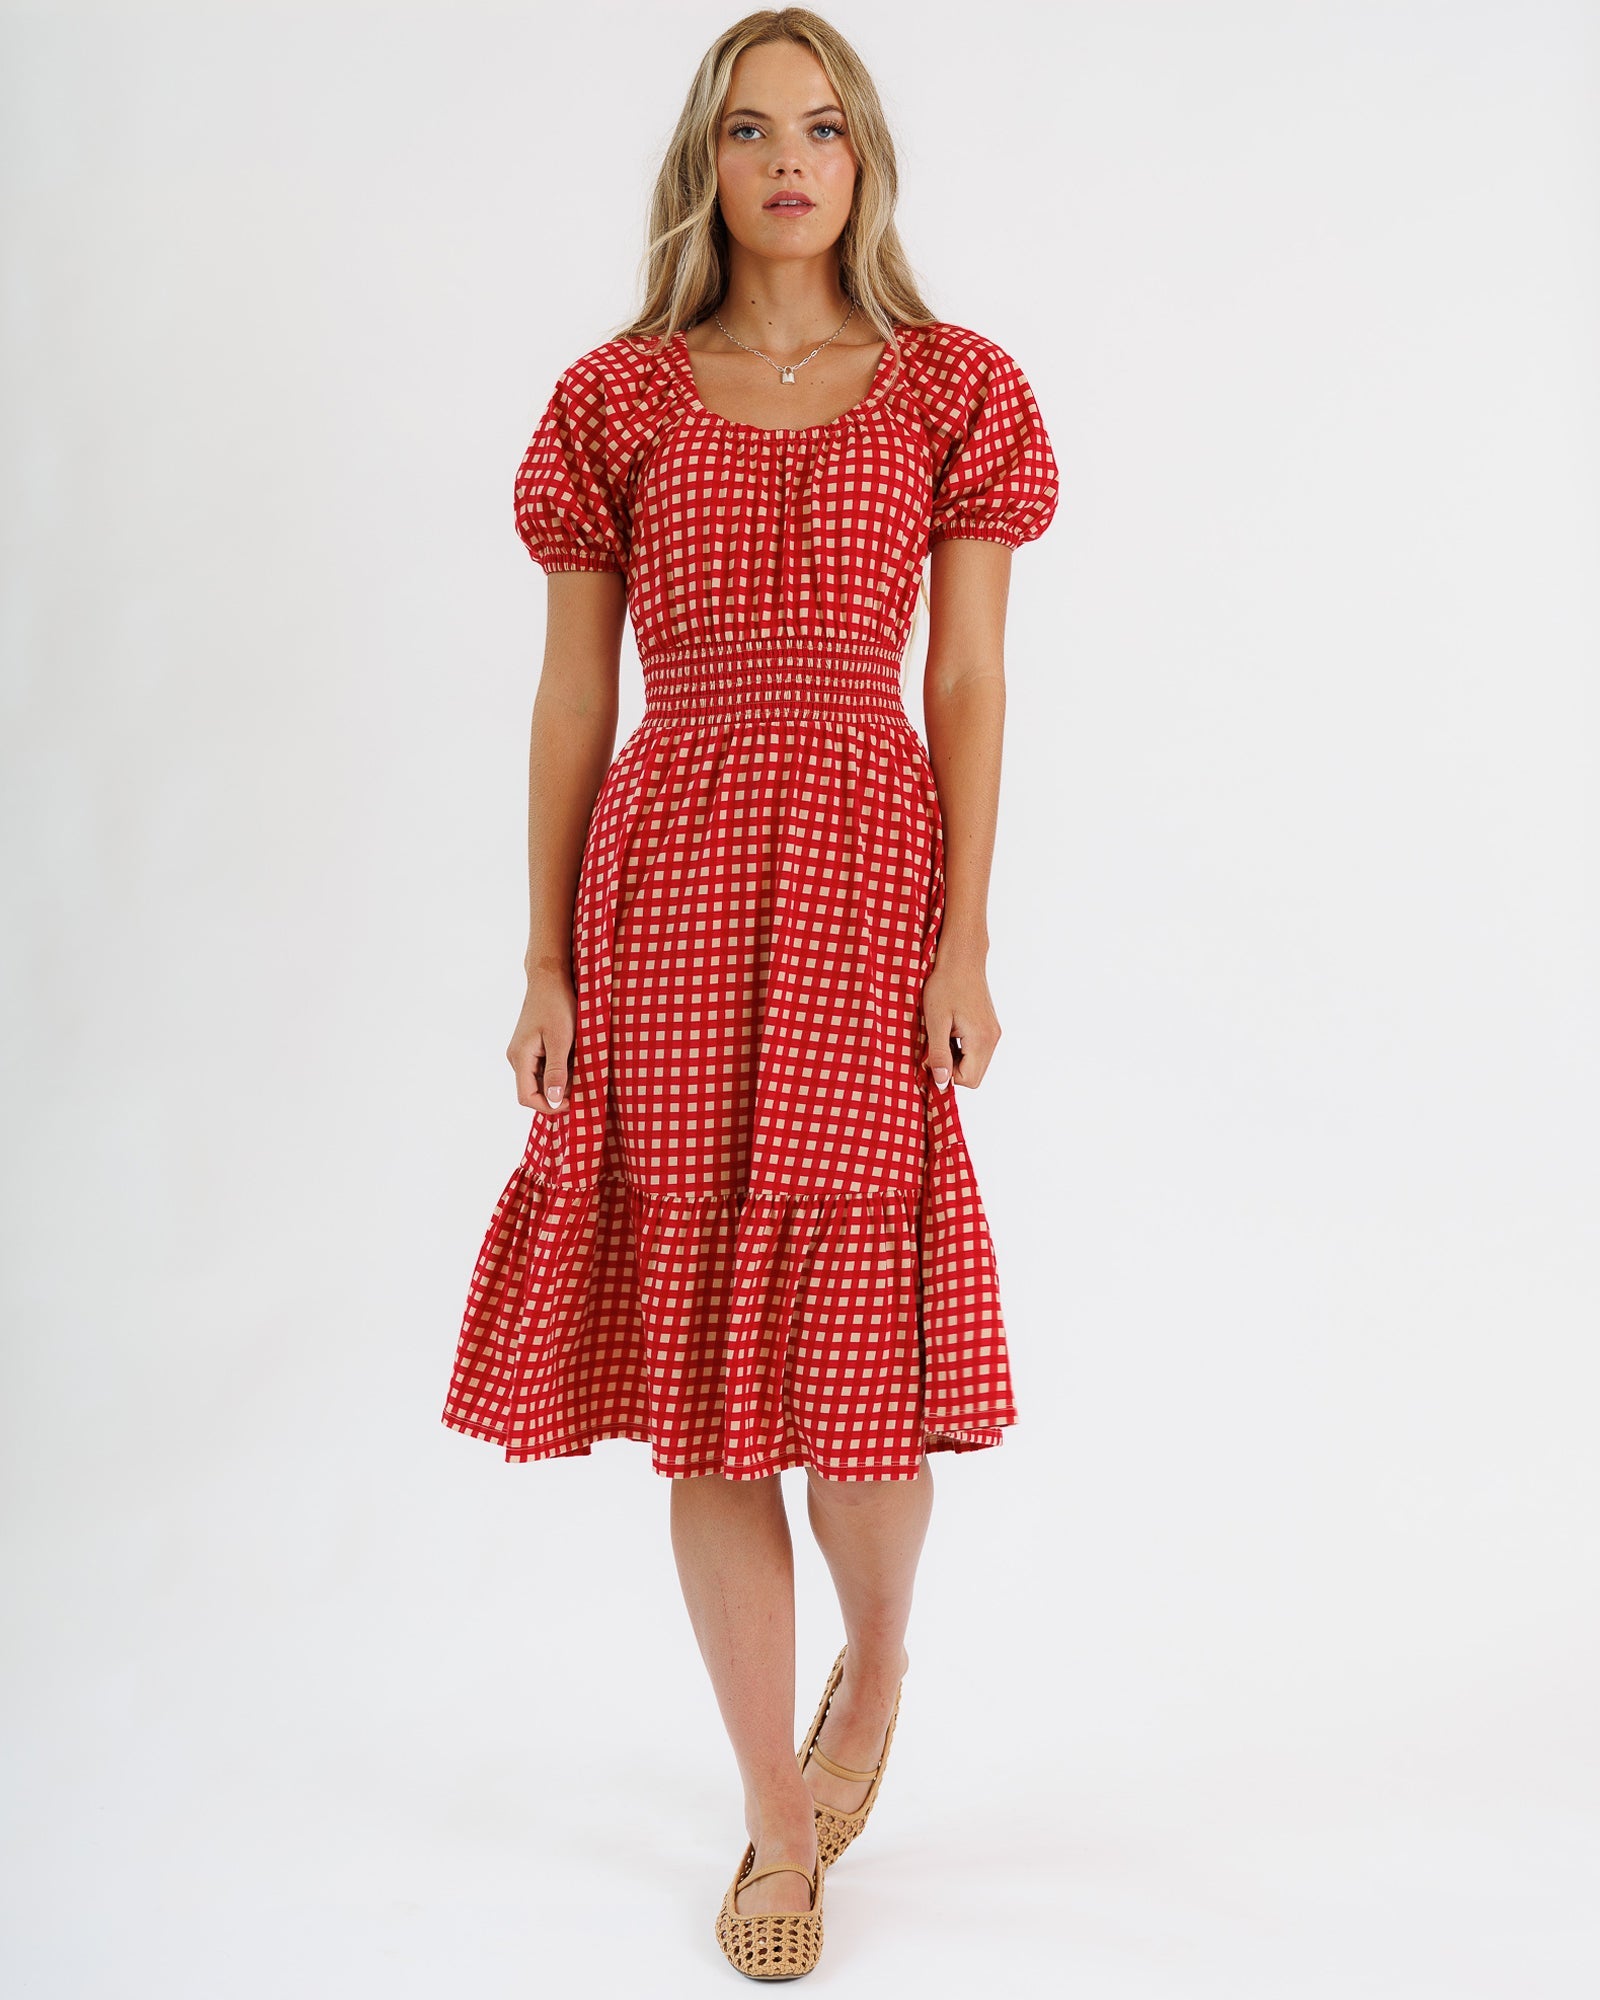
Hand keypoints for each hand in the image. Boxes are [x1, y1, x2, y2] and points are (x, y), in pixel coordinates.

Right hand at [508, 966, 575, 1113]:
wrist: (549, 979)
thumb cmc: (557, 1005)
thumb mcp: (561, 1039)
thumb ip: (557, 1071)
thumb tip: (553, 1100)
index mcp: (520, 1057)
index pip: (526, 1097)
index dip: (548, 1105)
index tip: (572, 1101)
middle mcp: (516, 1058)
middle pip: (533, 1090)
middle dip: (557, 1092)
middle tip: (582, 1082)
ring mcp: (523, 1052)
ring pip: (540, 1079)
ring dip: (561, 1079)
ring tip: (579, 1065)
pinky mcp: (531, 1046)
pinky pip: (543, 1067)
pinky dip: (559, 1067)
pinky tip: (574, 1056)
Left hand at [921, 951, 999, 1089]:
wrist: (962, 959)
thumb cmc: (946, 985)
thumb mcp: (936, 1021)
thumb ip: (940, 1054)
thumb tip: (942, 1082)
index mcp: (981, 1040)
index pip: (968, 1080)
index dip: (946, 1075)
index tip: (931, 1057)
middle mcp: (992, 1039)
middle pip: (974, 1075)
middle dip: (952, 1068)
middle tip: (935, 1046)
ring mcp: (993, 1033)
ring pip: (975, 1063)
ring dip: (956, 1058)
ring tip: (942, 1035)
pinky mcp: (990, 1027)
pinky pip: (977, 1050)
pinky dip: (962, 1048)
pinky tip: (950, 1030)